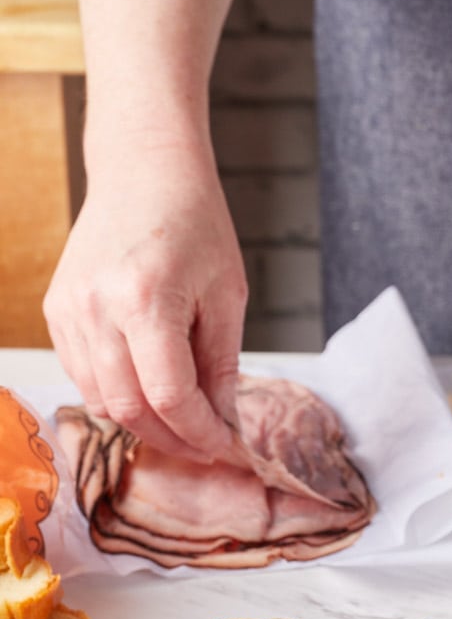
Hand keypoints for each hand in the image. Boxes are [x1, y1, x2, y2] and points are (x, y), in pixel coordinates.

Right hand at [44, 140, 246, 460]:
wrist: (143, 171)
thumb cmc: (196, 224)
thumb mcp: (226, 294)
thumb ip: (221, 363)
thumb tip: (222, 421)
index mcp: (146, 299)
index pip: (168, 396)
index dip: (198, 432)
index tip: (223, 447)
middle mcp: (97, 308)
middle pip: (127, 407)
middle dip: (170, 438)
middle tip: (203, 446)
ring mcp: (69, 309)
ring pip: (99, 397)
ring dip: (141, 421)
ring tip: (179, 421)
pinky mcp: (56, 309)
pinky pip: (82, 373)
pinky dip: (115, 393)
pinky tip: (147, 388)